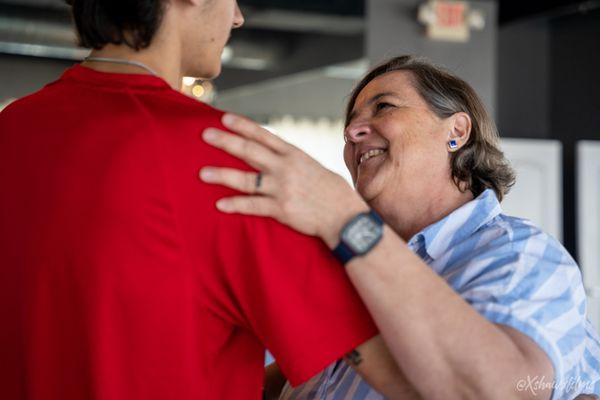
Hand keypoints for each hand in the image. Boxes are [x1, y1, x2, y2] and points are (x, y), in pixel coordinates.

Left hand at [199, 113, 368, 246]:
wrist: (345, 216)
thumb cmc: (332, 192)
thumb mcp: (313, 168)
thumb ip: (292, 162)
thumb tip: (274, 157)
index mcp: (294, 155)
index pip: (264, 135)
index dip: (243, 126)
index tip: (224, 118)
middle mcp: (285, 168)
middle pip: (250, 151)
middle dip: (226, 142)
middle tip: (205, 134)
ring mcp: (282, 188)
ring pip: (246, 180)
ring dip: (222, 175)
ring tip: (203, 173)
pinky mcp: (281, 209)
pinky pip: (253, 206)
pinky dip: (235, 204)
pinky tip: (220, 204)